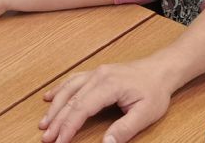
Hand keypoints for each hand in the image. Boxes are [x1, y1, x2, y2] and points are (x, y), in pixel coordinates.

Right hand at [40, 60, 173, 142]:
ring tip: (44, 123)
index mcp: (109, 85)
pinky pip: (73, 80)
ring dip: (54, 106)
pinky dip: (59, 89)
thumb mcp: (145, 114)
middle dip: (57, 120)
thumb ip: (124, 129)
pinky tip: (49, 97)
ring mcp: (96, 73)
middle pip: (71, 100)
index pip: (82, 108)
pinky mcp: (96, 73)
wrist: (161, 69)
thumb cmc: (154, 91)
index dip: (69, 126)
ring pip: (68, 89)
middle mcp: (98, 76)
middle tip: (45, 138)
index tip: (59, 142)